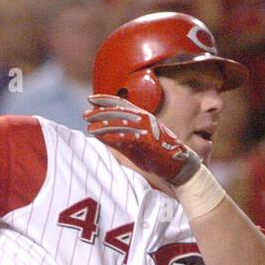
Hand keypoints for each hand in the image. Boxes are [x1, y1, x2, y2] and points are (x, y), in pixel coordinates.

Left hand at [84, 95, 200, 186]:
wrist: (178, 165)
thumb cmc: (156, 154)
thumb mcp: (135, 144)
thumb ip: (118, 137)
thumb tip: (99, 133)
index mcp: (143, 116)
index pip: (122, 103)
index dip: (106, 99)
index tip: (90, 99)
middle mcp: (145, 119)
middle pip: (120, 111)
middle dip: (101, 112)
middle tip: (85, 114)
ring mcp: (148, 130)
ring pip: (122, 123)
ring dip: (104, 124)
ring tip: (89, 127)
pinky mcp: (149, 143)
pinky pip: (129, 137)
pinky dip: (114, 136)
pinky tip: (102, 137)